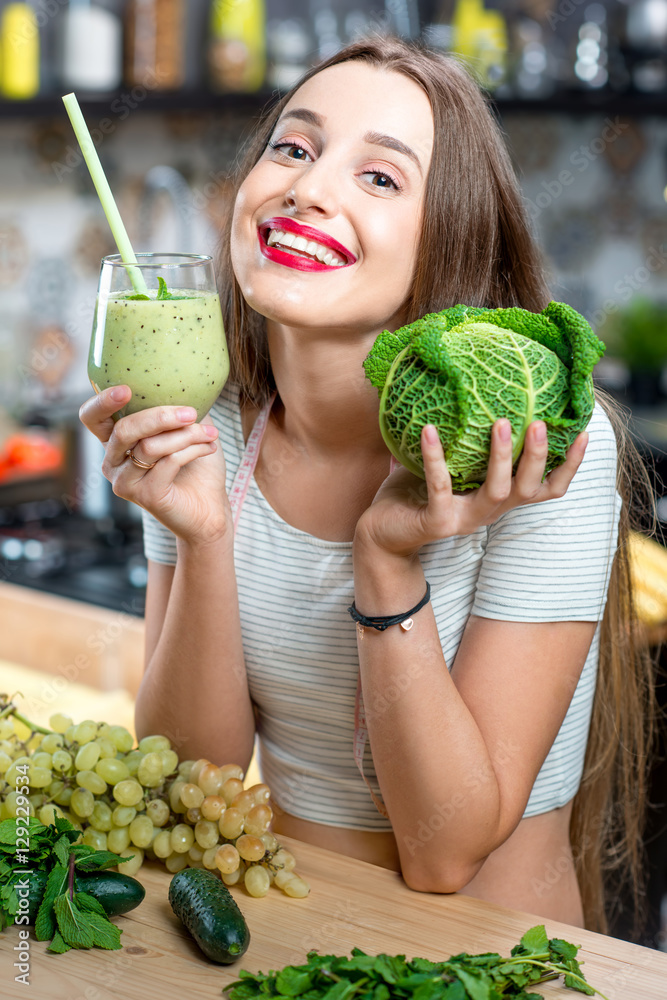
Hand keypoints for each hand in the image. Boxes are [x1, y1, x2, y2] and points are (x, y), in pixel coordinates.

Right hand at [79, 385, 229, 545]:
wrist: (209, 510)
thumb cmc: (196, 468)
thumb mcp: (184, 429)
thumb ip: (176, 407)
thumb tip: (185, 375)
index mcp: (115, 441)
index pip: (91, 418)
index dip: (102, 402)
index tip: (126, 389)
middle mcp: (113, 462)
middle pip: (124, 430)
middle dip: (159, 416)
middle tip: (190, 412)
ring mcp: (125, 481)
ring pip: (150, 446)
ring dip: (186, 434)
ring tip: (210, 433)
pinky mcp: (145, 496)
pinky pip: (167, 463)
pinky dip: (192, 450)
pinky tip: (210, 447)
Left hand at [355, 419, 587, 558]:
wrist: (380, 535)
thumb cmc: (415, 494)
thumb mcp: (449, 465)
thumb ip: (465, 438)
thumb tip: (473, 385)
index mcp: (498, 498)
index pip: (546, 488)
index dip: (568, 466)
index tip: (582, 433)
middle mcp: (489, 511)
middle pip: (528, 488)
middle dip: (537, 456)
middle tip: (540, 422)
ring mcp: (464, 519)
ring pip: (495, 491)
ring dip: (500, 457)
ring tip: (500, 422)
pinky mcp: (436, 522)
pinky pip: (440, 487)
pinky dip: (436, 457)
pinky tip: (429, 430)